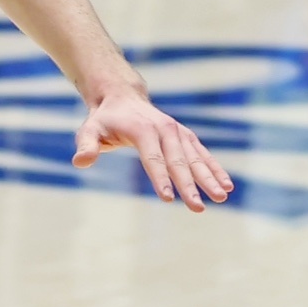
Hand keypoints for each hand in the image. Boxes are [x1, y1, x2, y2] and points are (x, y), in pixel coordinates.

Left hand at [69, 88, 234, 206]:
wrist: (123, 98)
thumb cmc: (103, 120)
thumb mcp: (89, 130)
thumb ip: (86, 146)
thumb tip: (80, 162)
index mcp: (143, 129)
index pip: (153, 158)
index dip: (160, 179)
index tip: (168, 199)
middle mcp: (166, 130)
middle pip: (179, 162)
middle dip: (190, 186)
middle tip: (198, 208)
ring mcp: (178, 133)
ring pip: (196, 158)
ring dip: (210, 178)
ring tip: (222, 198)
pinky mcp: (186, 137)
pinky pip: (203, 155)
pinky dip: (215, 169)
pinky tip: (226, 187)